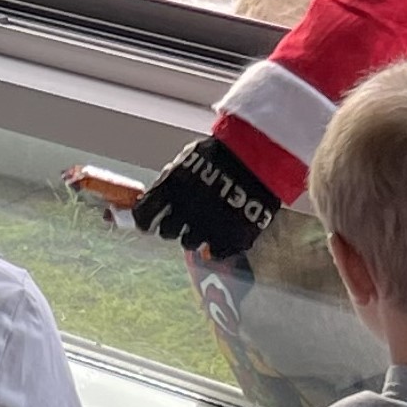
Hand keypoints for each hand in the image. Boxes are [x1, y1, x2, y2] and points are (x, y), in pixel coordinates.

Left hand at [132, 134, 280, 256]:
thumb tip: (149, 201)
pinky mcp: (230, 239)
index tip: (150, 222)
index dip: (146, 221)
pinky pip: (215, 252)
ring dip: (196, 234)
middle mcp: (186, 211)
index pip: (144, 217)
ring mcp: (208, 227)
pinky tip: (225, 228)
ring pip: (190, 243)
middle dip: (174, 225)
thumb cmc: (222, 153)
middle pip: (167, 232)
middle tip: (186, 217)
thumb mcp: (188, 159)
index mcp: (171, 189)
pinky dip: (218, 244)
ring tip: (210, 219)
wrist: (262, 156)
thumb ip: (168, 182)